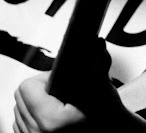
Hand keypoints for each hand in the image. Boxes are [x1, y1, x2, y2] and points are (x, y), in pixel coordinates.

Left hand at [13, 38, 139, 131]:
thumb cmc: (107, 117)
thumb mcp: (103, 90)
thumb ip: (99, 65)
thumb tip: (98, 43)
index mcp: (51, 120)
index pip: (27, 86)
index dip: (44, 78)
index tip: (61, 81)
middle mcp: (37, 132)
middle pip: (20, 96)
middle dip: (39, 89)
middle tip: (60, 90)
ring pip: (17, 110)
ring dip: (34, 102)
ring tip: (57, 102)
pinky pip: (19, 124)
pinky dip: (31, 116)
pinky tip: (50, 114)